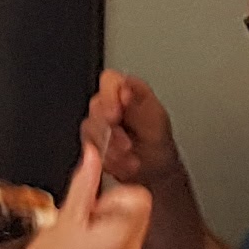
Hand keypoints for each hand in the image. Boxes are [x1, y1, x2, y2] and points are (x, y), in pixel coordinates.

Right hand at [11, 138, 150, 248]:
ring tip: (79, 236)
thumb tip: (93, 155)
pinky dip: (105, 240)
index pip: (140, 197)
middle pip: (136, 211)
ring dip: (107, 223)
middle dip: (109, 208)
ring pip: (129, 227)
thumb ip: (84, 182)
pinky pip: (122, 245)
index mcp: (120, 239)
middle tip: (82, 219)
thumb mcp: (64, 216)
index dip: (115, 194)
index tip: (93, 203)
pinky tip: (81, 248)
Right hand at [82, 67, 181, 191]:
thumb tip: (124, 89)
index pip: (109, 80)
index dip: (109, 97)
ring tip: (130, 157)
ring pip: (90, 128)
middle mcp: (108, 102)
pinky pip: (89, 146)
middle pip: (96, 106)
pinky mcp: (91, 139)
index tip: (115, 115)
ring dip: (111, 147)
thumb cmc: (158, 139)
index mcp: (126, 88)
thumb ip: (138, 101)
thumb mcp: (155, 117)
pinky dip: (108, 158)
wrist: (154, 167)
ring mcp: (98, 120)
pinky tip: (122, 162)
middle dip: (111, 130)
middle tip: (127, 145)